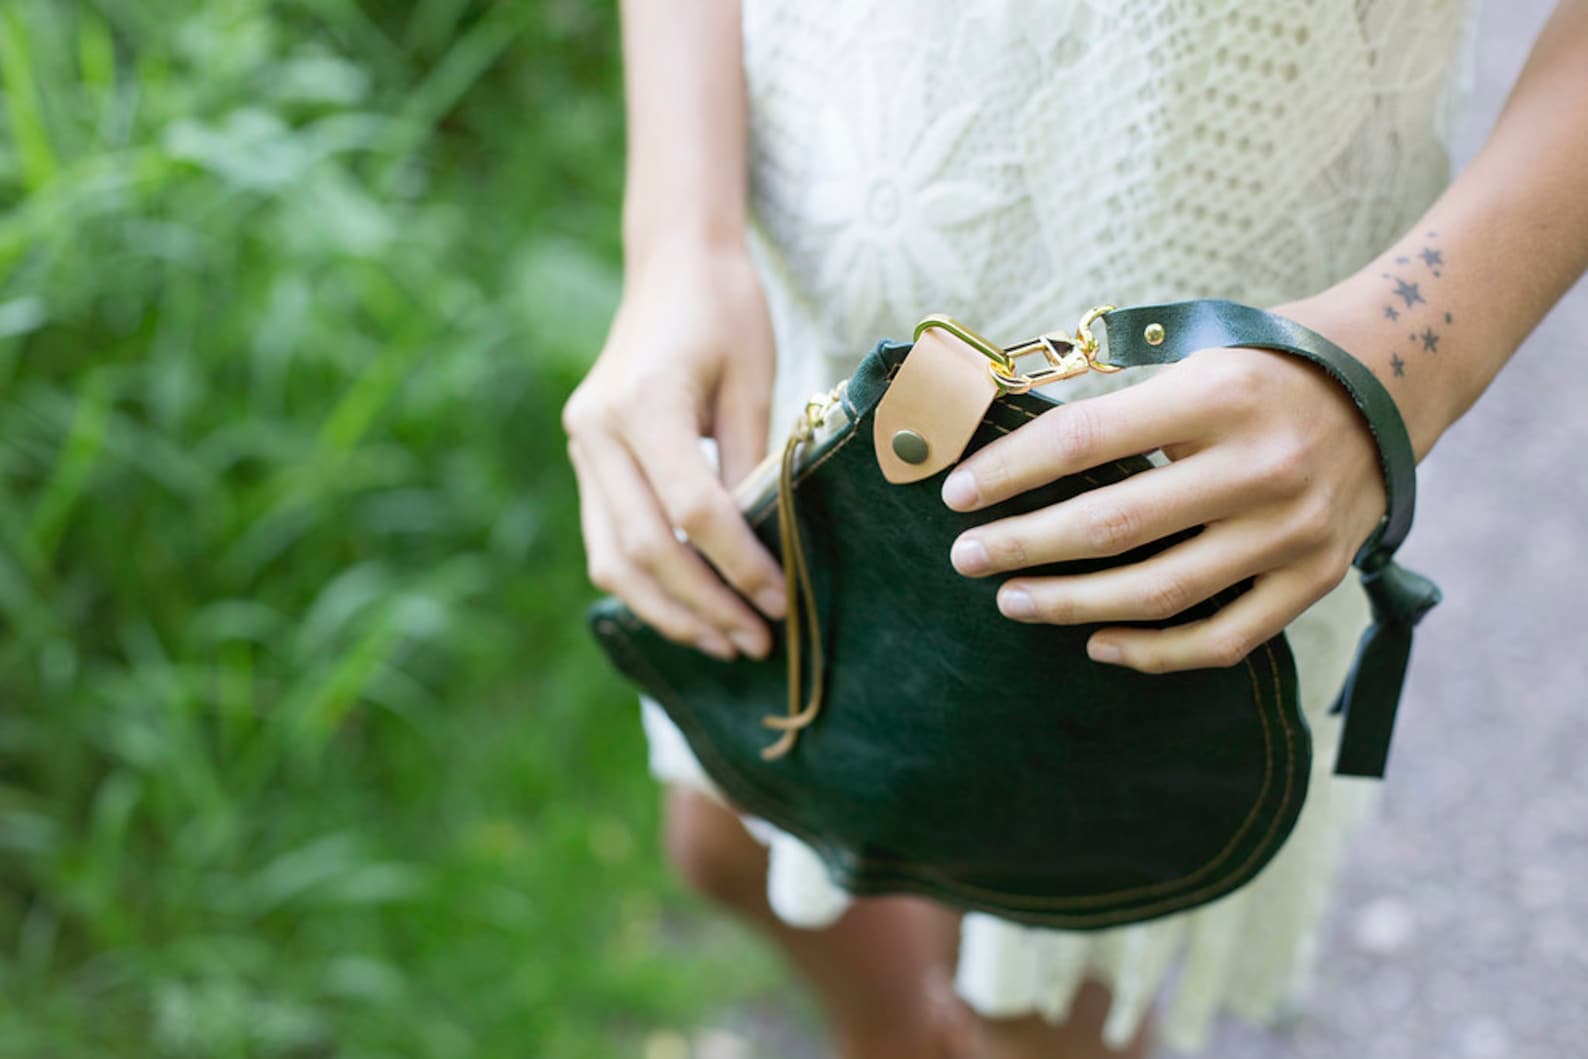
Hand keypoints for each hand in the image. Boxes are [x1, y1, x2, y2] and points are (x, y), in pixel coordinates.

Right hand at [563, 243, 784, 660]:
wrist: (673, 265)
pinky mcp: (586, 458)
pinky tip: (689, 609)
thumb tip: (759, 551)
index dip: (739, 564)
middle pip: (644, 548)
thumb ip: (749, 466)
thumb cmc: (727, 312)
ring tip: (724, 642)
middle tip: (757, 642)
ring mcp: (582, 446)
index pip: (692, 511)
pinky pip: (605, 540)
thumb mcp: (753, 381)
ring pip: (611, 559)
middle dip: (703, 606)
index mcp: (643, 403)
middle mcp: (597, 430)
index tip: (781, 599)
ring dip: (668, 611)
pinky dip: (645, 584)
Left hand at [940, 335, 1386, 672]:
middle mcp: (1261, 466)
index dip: (1009, 472)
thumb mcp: (1195, 349)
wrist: (1391, 381)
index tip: (954, 495)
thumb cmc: (1266, 362)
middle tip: (966, 558)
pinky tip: (1097, 642)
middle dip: (1022, 546)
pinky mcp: (1316, 577)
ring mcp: (1293, 530)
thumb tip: (998, 420)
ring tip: (1013, 598)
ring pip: (1158, 592)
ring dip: (1070, 603)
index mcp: (1219, 395)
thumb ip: (1110, 389)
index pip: (1085, 442)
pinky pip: (1222, 639)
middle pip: (1112, 526)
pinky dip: (1153, 652)